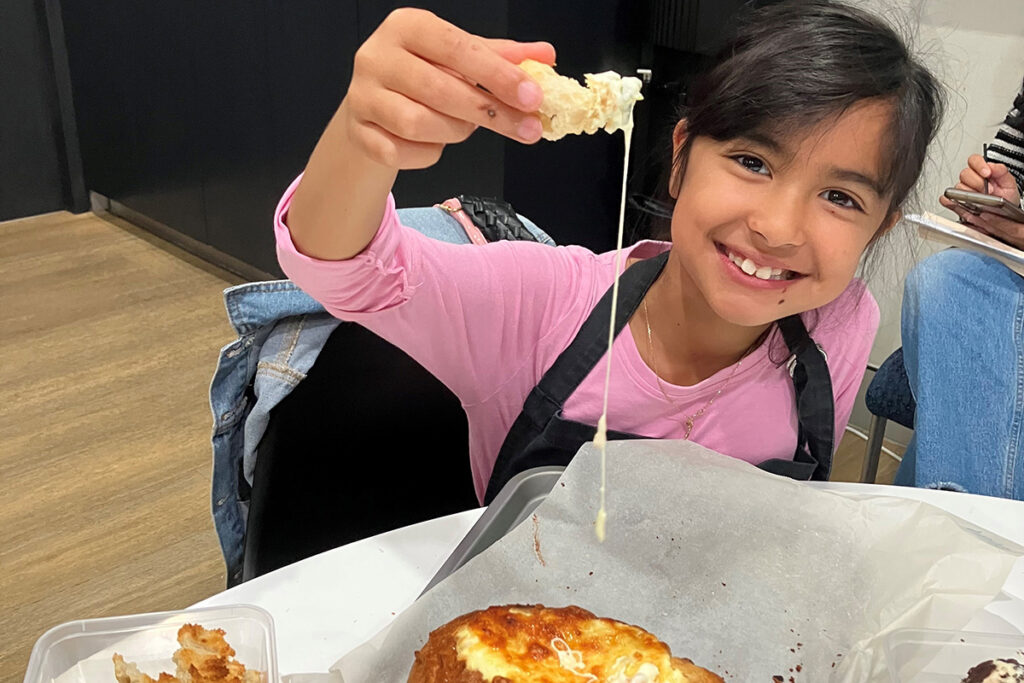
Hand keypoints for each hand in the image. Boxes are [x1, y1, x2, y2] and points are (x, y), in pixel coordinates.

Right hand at [340, 8, 554, 169]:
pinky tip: (434, 142)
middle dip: (490, 113)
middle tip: (525, 127)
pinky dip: (428, 154)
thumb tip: (544, 56)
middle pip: (440, 90)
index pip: (457, 48)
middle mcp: (378, 56)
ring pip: (419, 124)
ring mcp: (362, 96)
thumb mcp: (461, 59)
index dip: (498, 74)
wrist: (374, 106)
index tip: (532, 95)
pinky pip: (402, 152)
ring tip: (464, 127)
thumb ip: (502, 57)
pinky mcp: (358, 132)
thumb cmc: (422, 77)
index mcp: (407, 27)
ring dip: (455, 132)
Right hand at [940, 153, 1023, 247]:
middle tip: (987, 190)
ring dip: (968, 193)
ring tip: (979, 199)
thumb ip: (1001, 171)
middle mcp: (972, 180)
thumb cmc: (1006, 199)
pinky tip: (952, 201)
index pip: (974, 160)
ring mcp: (964, 192)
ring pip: (957, 187)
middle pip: (964, 173)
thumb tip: (992, 166)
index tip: (986, 173)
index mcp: (983, 171)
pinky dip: (948, 201)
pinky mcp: (958, 204)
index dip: (979, 165)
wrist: (1005, 216)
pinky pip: (948, 200)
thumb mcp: (1009, 183)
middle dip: (976, 182)